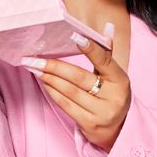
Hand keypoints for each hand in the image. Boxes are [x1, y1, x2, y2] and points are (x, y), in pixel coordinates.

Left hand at [21, 27, 130, 151]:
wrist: (119, 128)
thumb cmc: (112, 94)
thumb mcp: (114, 75)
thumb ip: (107, 53)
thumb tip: (107, 28)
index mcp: (120, 80)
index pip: (104, 60)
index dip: (90, 48)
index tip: (75, 36)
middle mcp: (113, 97)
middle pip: (79, 78)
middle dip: (56, 67)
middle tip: (37, 59)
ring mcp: (101, 113)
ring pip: (70, 92)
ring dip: (50, 79)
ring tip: (36, 69)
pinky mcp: (89, 124)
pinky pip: (66, 106)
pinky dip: (53, 93)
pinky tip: (45, 83)